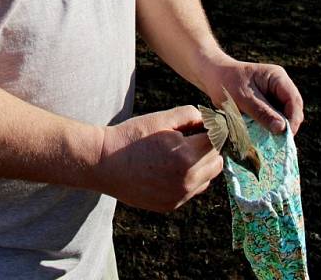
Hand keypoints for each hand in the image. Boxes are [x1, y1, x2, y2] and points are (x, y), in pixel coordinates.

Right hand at [96, 106, 222, 212]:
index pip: (217, 141)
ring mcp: (179, 196)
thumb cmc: (132, 136)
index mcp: (185, 156)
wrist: (104, 163)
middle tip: (192, 136)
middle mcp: (186, 181)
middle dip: (209, 147)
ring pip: (208, 178)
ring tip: (180, 151)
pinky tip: (170, 167)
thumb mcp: (161, 118)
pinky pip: (192, 190)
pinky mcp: (170, 205)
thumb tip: (210, 120)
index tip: (205, 123)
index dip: (212, 129)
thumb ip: (190, 115)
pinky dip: (189, 178)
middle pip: (216, 161)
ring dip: (202, 164)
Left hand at [204, 58, 303, 135]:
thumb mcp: (243, 98)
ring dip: (278, 129)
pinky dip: (270, 128)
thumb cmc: (226, 83)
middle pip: (292, 110)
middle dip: (287, 126)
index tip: (285, 136)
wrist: (212, 77)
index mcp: (277, 78)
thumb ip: (262, 112)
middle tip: (278, 143)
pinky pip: (274, 119)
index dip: (293, 119)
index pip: (294, 100)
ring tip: (269, 141)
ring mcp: (274, 95)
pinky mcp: (267, 105)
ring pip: (284, 117)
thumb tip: (282, 129)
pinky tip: (263, 136)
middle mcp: (279, 86)